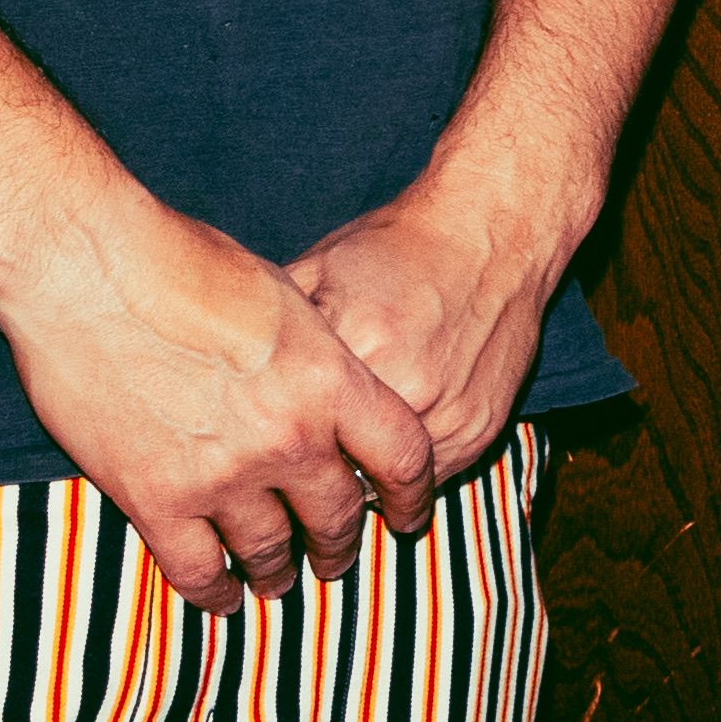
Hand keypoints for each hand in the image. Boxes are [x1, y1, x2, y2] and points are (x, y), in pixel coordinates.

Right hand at [0, 206, 436, 603]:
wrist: (84, 267)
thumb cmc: (180, 261)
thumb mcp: (282, 295)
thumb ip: (313, 355)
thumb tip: (328, 382)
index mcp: (331, 380)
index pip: (402, 459)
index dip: (413, 497)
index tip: (407, 515)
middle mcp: (290, 437)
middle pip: (336, 515)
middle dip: (339, 545)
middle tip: (334, 558)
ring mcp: (223, 474)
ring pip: (268, 551)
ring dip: (275, 572)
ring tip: (276, 580)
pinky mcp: (155, 498)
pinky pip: (196, 569)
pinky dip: (212, 591)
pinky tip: (219, 597)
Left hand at [287, 172, 573, 471]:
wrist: (494, 234)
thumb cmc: (400, 247)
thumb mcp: (321, 268)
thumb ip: (275, 327)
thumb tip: (226, 373)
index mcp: (357, 347)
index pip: (295, 431)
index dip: (274, 442)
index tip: (261, 446)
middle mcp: (407, 389)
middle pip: (336, 470)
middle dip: (312, 472)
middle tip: (291, 471)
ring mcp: (450, 416)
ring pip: (384, 488)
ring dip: (360, 479)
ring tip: (340, 458)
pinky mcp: (481, 430)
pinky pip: (429, 478)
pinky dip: (404, 471)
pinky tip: (387, 442)